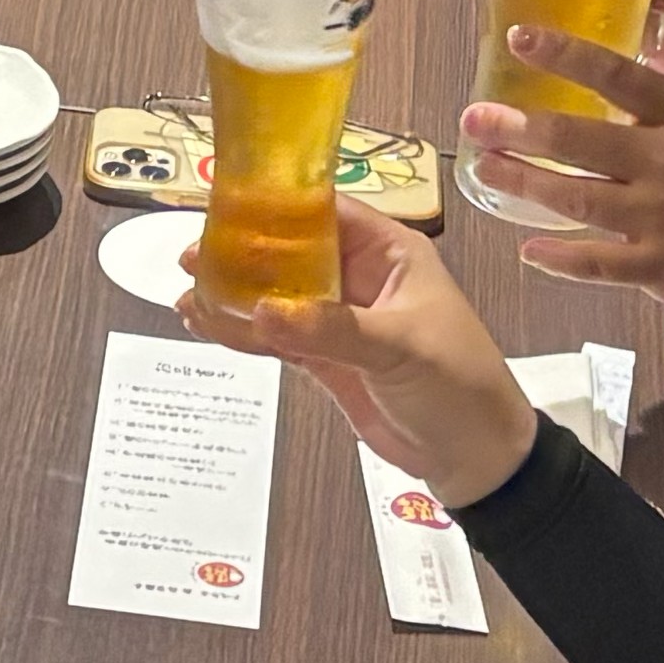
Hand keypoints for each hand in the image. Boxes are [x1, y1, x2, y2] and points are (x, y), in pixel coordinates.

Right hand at [171, 203, 542, 506]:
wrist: (476, 458)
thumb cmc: (458, 385)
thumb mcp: (401, 347)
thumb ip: (332, 328)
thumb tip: (264, 309)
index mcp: (389, 252)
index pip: (325, 211)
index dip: (277, 205)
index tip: (225, 205)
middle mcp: (359, 278)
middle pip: (291, 253)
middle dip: (243, 254)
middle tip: (192, 256)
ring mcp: (339, 321)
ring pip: (277, 297)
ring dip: (235, 297)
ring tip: (187, 295)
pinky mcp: (326, 361)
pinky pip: (277, 339)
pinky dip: (243, 334)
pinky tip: (207, 326)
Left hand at [458, 34, 663, 327]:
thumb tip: (636, 78)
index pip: (620, 76)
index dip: (567, 56)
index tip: (520, 38)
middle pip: (583, 139)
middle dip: (521, 126)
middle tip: (474, 116)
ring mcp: (662, 218)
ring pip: (576, 197)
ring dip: (523, 182)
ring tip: (483, 167)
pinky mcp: (660, 267)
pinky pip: (598, 263)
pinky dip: (559, 258)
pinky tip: (526, 249)